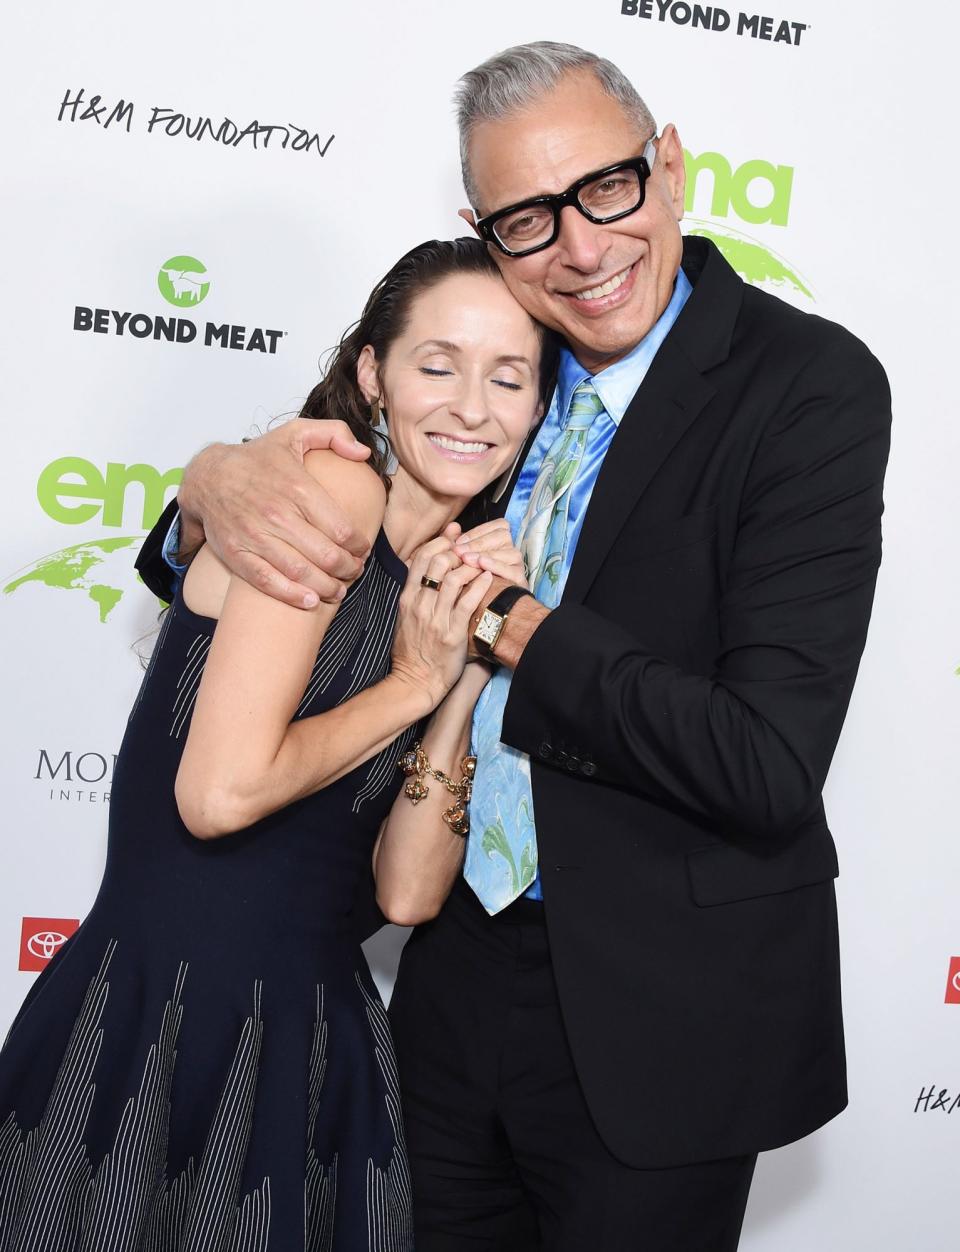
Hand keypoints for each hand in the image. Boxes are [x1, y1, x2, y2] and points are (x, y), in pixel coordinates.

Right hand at [178, 419, 372, 608]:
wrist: (207, 475)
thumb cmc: (256, 458)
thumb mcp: (295, 433)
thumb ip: (334, 434)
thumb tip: (363, 452)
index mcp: (298, 487)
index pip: (341, 528)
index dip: (359, 546)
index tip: (362, 550)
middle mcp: (277, 514)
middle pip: (326, 555)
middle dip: (348, 569)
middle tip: (354, 571)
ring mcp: (255, 536)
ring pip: (301, 573)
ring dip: (327, 587)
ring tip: (339, 590)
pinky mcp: (236, 553)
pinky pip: (267, 582)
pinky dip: (292, 596)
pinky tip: (310, 601)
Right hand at [391, 537, 492, 710]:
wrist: (416, 681)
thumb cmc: (413, 649)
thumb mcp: (406, 616)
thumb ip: (416, 591)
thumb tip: (427, 567)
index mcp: (407, 597)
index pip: (421, 557)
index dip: (441, 542)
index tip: (456, 537)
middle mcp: (419, 604)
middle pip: (439, 561)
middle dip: (459, 550)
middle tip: (472, 550)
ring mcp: (435, 618)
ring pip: (454, 578)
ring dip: (472, 565)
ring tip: (483, 562)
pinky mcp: (452, 632)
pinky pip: (468, 601)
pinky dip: (481, 585)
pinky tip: (490, 578)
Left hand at [454, 519, 527, 588]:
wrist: (483, 610)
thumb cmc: (469, 581)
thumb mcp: (462, 560)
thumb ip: (458, 543)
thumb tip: (452, 527)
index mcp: (503, 542)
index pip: (498, 526)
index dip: (477, 531)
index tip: (458, 541)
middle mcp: (513, 551)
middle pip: (503, 536)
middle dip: (478, 542)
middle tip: (458, 551)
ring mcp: (518, 566)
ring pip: (510, 552)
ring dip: (486, 553)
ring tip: (466, 559)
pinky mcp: (521, 582)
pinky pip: (513, 571)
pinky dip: (496, 565)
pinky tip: (481, 564)